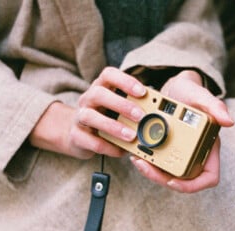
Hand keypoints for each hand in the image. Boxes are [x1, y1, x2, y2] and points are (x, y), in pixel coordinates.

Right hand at [29, 67, 146, 158]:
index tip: (142, 92)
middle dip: (121, 105)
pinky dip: (107, 146)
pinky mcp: (75, 135)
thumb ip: (135, 107)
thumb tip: (159, 112)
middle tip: (141, 116)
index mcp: (101, 87)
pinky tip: (121, 151)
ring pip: (90, 117)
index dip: (125, 81)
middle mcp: (88, 99)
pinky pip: (89, 140)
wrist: (79, 135)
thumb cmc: (107, 118)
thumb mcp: (119, 109)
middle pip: (98, 94)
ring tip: (132, 136)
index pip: (108, 75)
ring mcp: (79, 117)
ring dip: (113, 126)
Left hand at [129, 70, 233, 192]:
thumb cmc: (191, 91)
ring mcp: (180, 153)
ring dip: (151, 171)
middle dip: (162, 178)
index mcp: (209, 147)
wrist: (175, 86)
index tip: (173, 181)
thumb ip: (216, 106)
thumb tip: (229, 121)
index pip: (209, 177)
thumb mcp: (201, 95)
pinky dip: (148, 160)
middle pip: (183, 179)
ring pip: (168, 173)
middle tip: (145, 166)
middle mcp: (196, 154)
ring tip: (137, 160)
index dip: (193, 185)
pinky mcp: (167, 148)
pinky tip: (135, 153)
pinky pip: (159, 162)